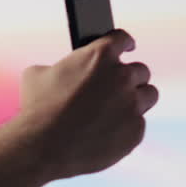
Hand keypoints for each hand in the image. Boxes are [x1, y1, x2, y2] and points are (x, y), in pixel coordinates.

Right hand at [16, 29, 157, 178]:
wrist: (43, 148)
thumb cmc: (38, 110)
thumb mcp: (36, 75)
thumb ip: (57, 67)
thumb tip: (59, 72)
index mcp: (99, 56)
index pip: (122, 39)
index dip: (123, 43)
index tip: (125, 47)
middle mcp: (122, 77)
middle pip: (140, 70)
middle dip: (127, 78)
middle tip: (112, 88)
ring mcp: (132, 105)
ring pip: (149, 94)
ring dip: (137, 99)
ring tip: (118, 109)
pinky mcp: (135, 131)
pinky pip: (138, 125)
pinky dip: (125, 128)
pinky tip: (105, 133)